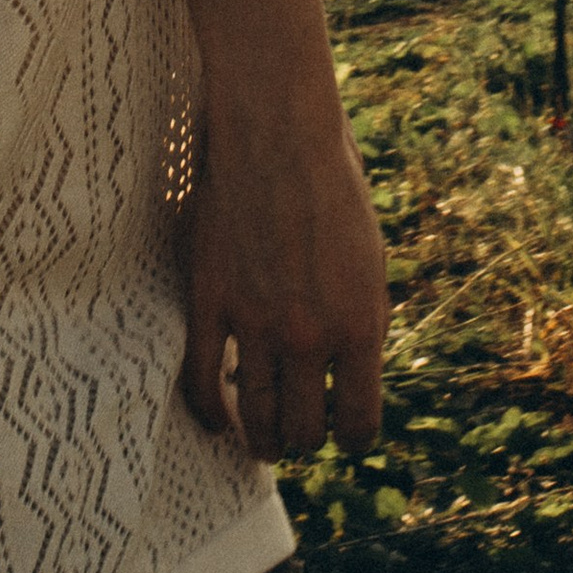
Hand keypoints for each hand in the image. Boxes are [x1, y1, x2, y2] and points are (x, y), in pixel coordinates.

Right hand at [179, 86, 388, 460]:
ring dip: (262, 440)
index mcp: (360, 324)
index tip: (346, 435)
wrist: (279, 131)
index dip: (353, 439)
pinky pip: (201, 381)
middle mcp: (308, 334)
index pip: (359, 423)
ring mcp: (254, 321)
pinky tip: (218, 420)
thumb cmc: (335, 187)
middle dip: (306, 439)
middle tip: (302, 432)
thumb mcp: (371, 261)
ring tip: (264, 442)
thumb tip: (351, 376)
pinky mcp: (210, 301)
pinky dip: (210, 413)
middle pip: (304, 429)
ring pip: (256, 417)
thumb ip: (362, 322)